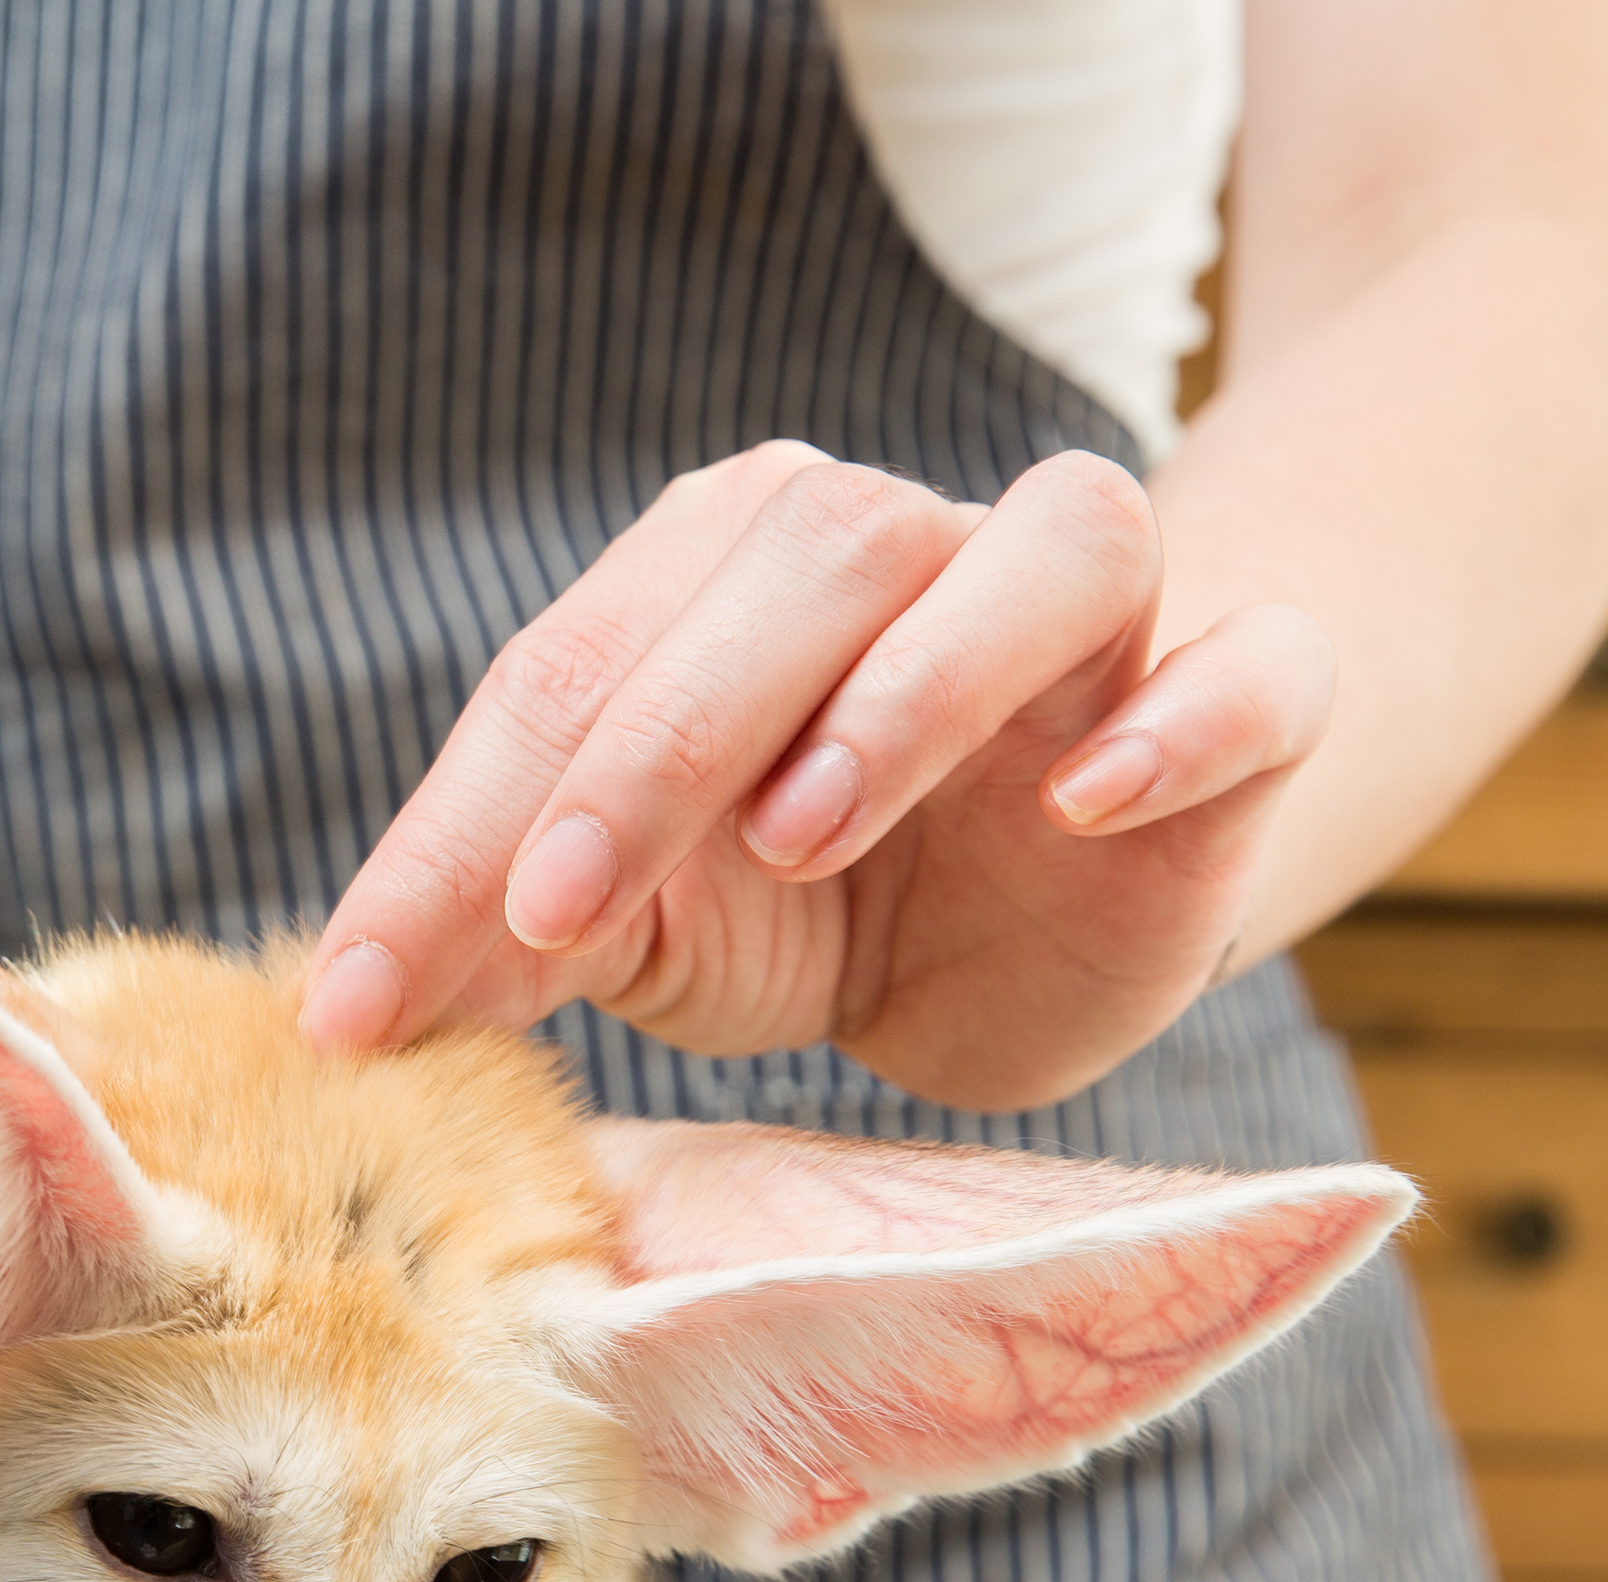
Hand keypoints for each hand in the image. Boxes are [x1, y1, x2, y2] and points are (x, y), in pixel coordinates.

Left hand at [296, 443, 1336, 1112]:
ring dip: (905, 688)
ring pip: (1037, 554)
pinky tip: (1087, 799)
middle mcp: (914, 547)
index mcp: (734, 572)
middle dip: (658, 741)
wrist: (1047, 935)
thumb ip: (528, 934)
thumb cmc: (819, 902)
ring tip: (800, 834)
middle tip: (559, 915)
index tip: (368, 999)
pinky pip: (1253, 668)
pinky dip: (1183, 716)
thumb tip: (354, 1007)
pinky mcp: (1245, 703)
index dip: (461, 830)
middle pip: (802, 561)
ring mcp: (1092, 620)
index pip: (578, 666)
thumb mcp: (656, 931)